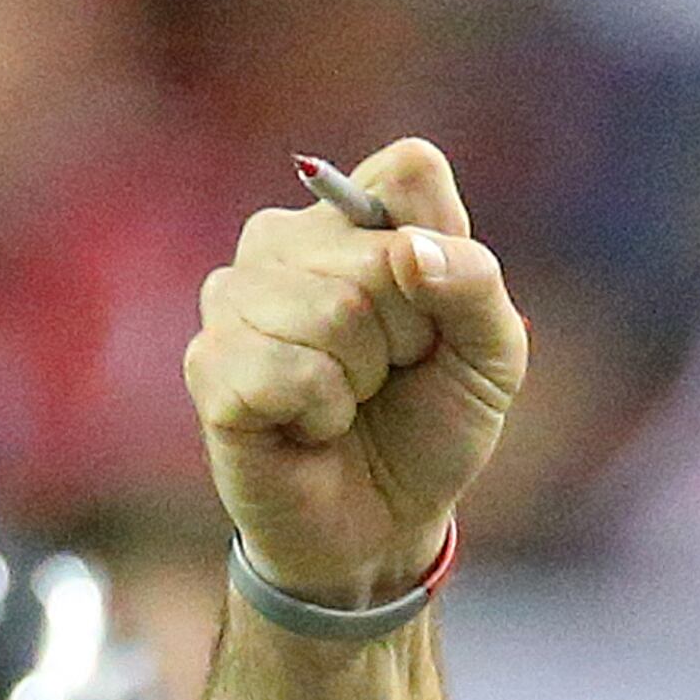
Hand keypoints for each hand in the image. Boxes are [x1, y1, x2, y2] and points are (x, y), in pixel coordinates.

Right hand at [185, 137, 527, 609]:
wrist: (379, 528)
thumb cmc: (428, 431)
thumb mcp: (490, 359)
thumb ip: (477, 286)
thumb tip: (411, 253)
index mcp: (353, 213)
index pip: (410, 171)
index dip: (440, 255)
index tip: (429, 320)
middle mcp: (282, 237)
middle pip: (377, 258)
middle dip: (404, 341)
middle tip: (384, 381)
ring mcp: (235, 296)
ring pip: (333, 313)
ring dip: (359, 382)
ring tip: (345, 405)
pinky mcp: (209, 363)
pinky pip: (290, 371)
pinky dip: (320, 415)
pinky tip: (309, 429)